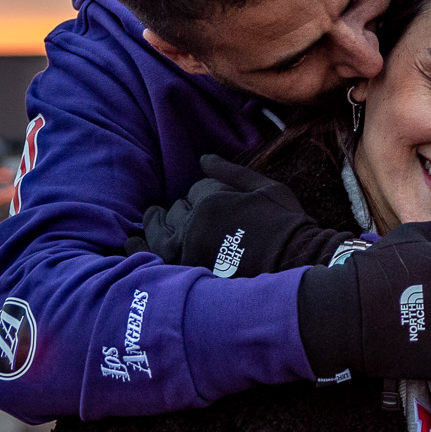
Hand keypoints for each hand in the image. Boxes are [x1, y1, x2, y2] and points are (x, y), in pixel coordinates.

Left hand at [139, 155, 355, 276]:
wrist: (297, 263)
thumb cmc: (287, 224)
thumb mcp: (266, 187)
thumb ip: (231, 172)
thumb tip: (204, 159)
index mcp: (211, 200)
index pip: (195, 191)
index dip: (204, 194)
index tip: (217, 202)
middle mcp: (193, 225)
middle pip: (174, 212)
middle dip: (178, 210)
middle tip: (178, 211)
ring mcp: (187, 251)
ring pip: (158, 233)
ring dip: (152, 226)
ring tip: (147, 222)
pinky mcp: (187, 272)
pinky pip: (154, 258)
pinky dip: (141, 249)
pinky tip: (133, 243)